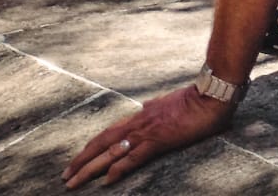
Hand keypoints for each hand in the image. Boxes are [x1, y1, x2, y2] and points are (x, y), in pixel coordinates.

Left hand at [63, 87, 233, 188]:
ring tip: (74, 182)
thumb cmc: (195, 99)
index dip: (91, 146)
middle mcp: (138, 121)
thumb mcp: (168, 101)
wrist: (211, 96)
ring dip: (89, 168)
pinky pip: (133, 157)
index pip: (108, 132)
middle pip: (102, 141)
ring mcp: (147, 130)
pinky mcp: (158, 140)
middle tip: (65, 175)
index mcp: (141, 114)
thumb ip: (154, 107)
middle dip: (81, 159)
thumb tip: (144, 107)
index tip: (77, 159)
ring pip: (110, 151)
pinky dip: (117, 169)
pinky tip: (106, 180)